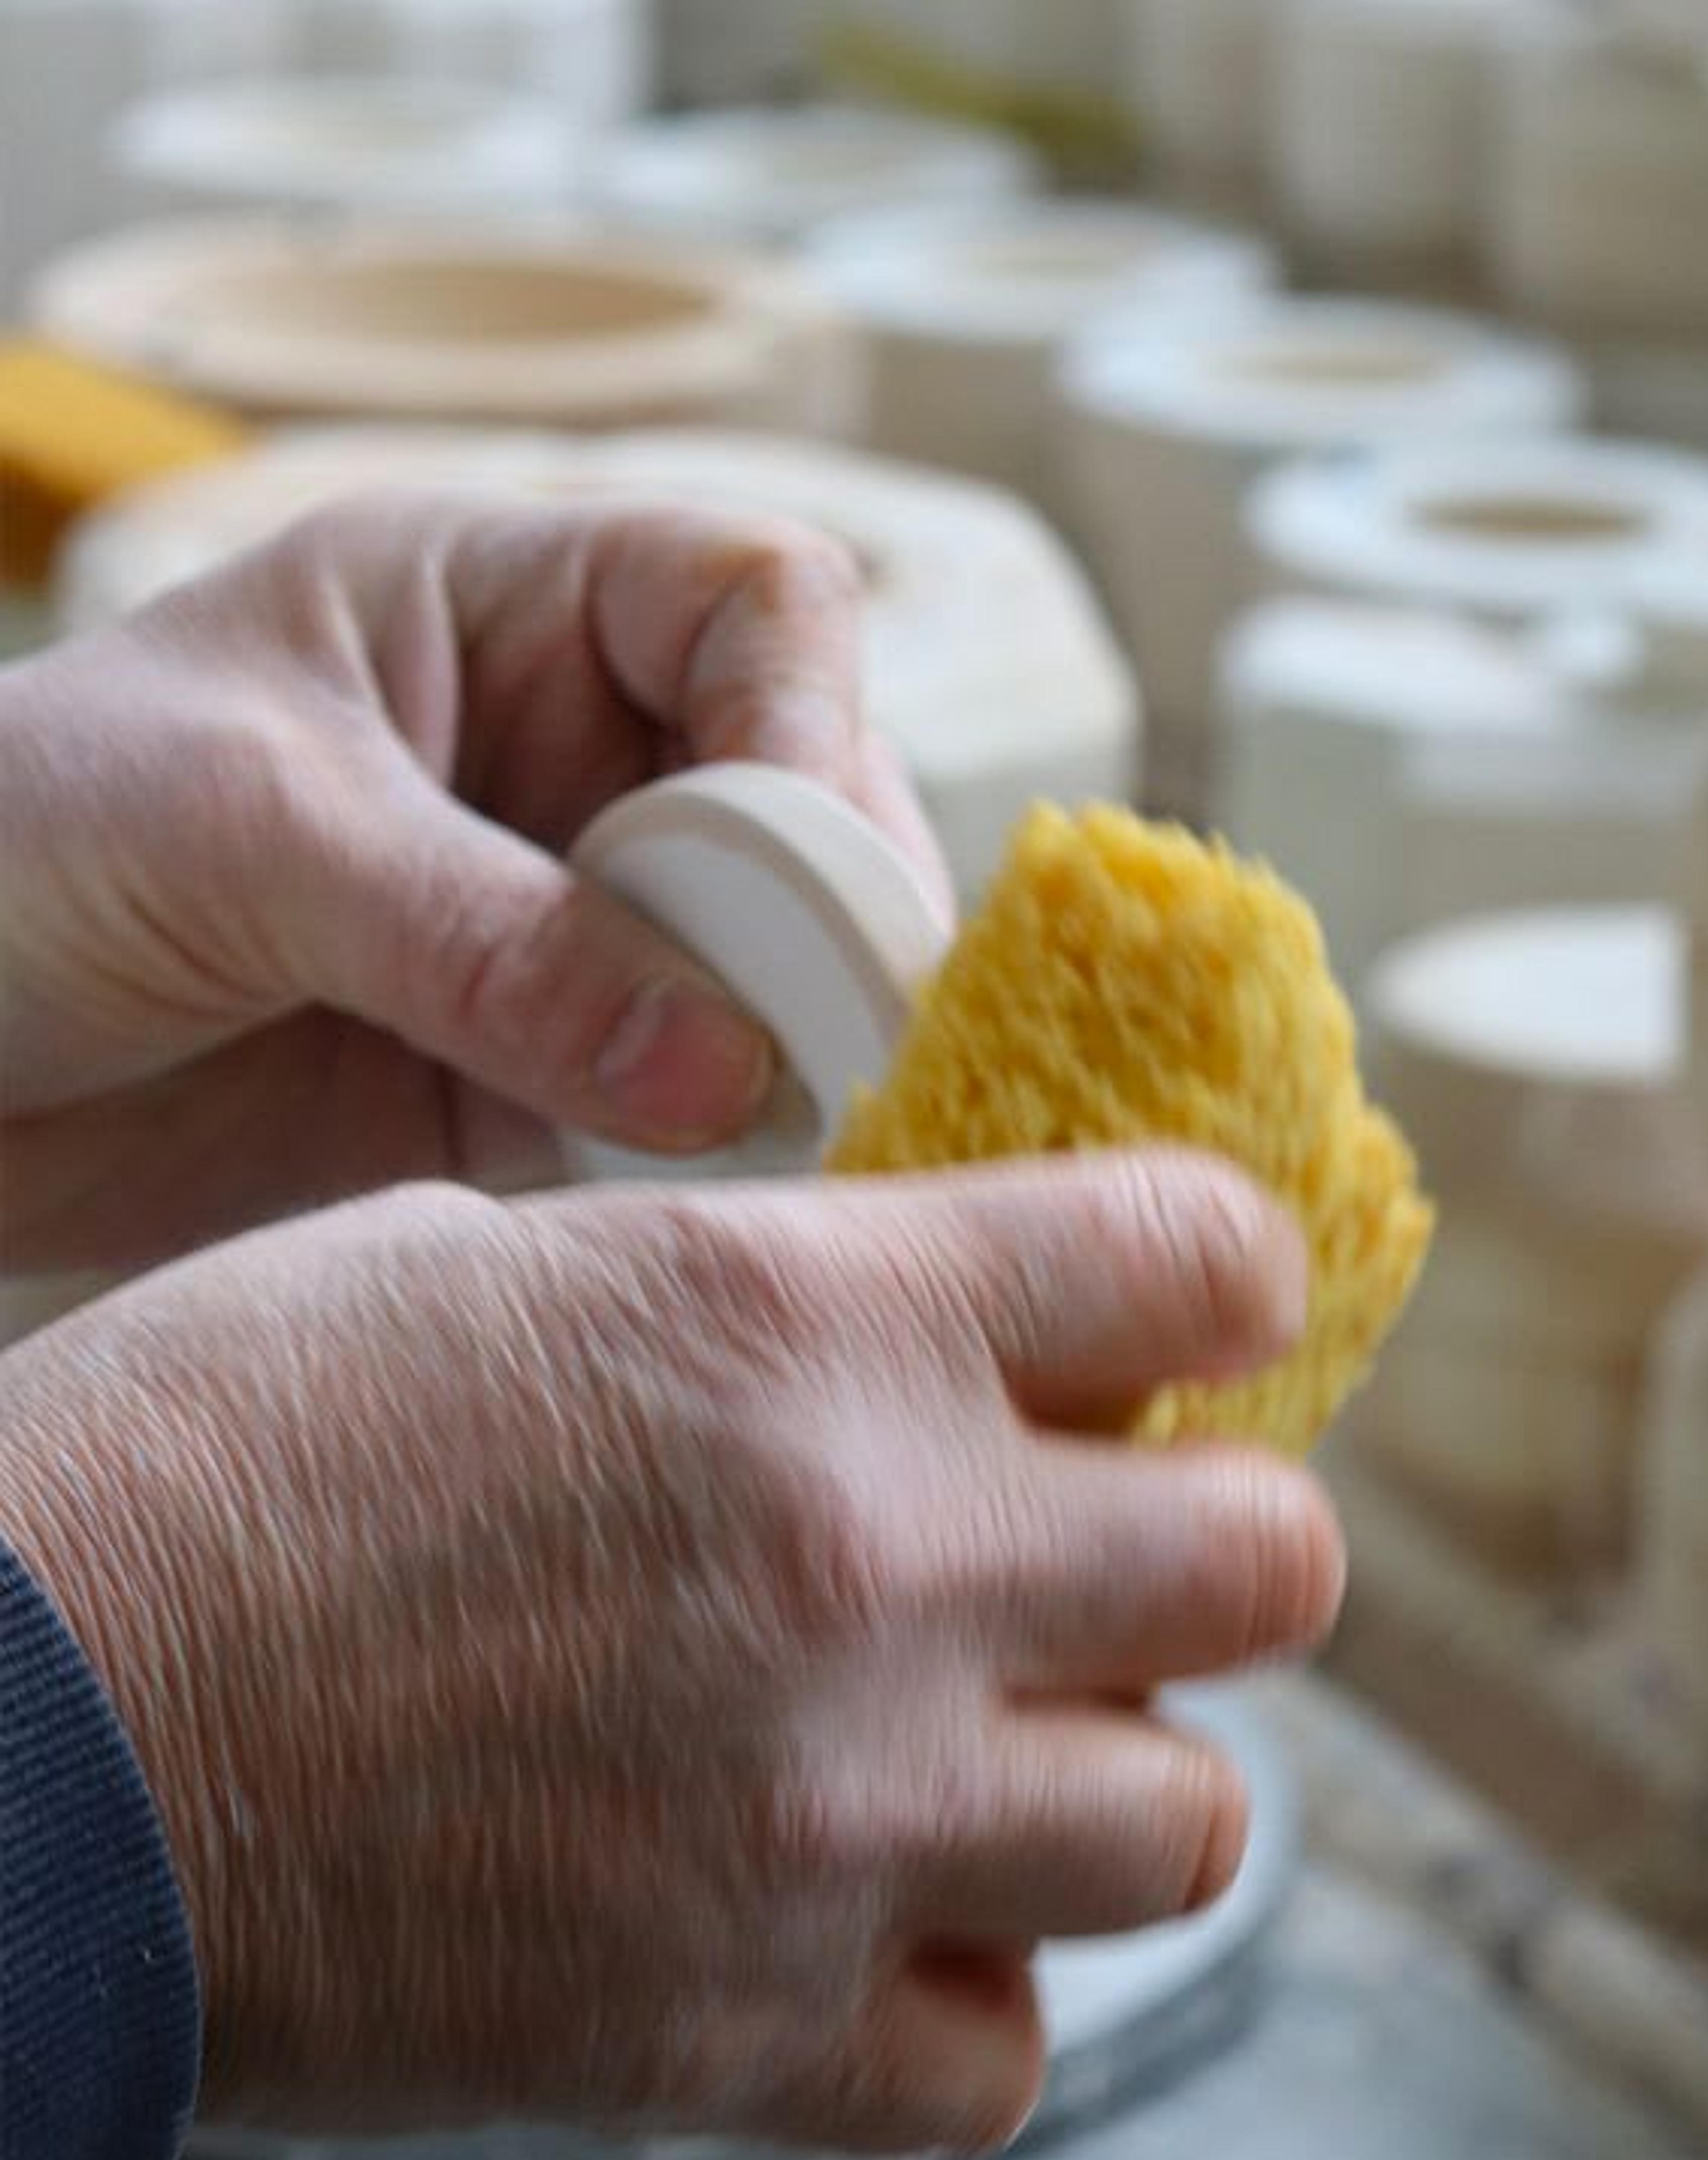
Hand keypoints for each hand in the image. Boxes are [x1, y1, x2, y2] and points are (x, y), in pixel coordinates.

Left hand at [0, 495, 950, 1271]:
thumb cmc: (10, 848)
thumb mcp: (243, 836)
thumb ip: (488, 937)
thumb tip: (725, 1060)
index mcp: (499, 609)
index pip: (756, 603)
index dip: (807, 721)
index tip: (789, 867)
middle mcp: (562, 760)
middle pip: (800, 804)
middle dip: (819, 918)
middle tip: (817, 1044)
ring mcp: (564, 929)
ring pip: (767, 970)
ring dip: (788, 1050)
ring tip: (780, 1136)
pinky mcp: (536, 1081)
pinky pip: (685, 1110)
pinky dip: (715, 1156)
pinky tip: (711, 1201)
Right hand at [0, 1152, 1339, 2153]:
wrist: (24, 1726)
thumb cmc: (221, 1449)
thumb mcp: (503, 1269)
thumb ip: (758, 1308)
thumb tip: (913, 1342)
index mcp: (808, 1317)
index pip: (1205, 1258)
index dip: (1234, 1281)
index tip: (1199, 1318)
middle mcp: (875, 1557)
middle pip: (1277, 1564)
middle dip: (1217, 1546)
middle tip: (1111, 1552)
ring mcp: (835, 1817)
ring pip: (1195, 1828)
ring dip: (1118, 1776)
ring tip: (996, 1746)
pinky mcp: (747, 2033)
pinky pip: (1004, 2044)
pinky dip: (963, 1984)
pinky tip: (862, 1915)